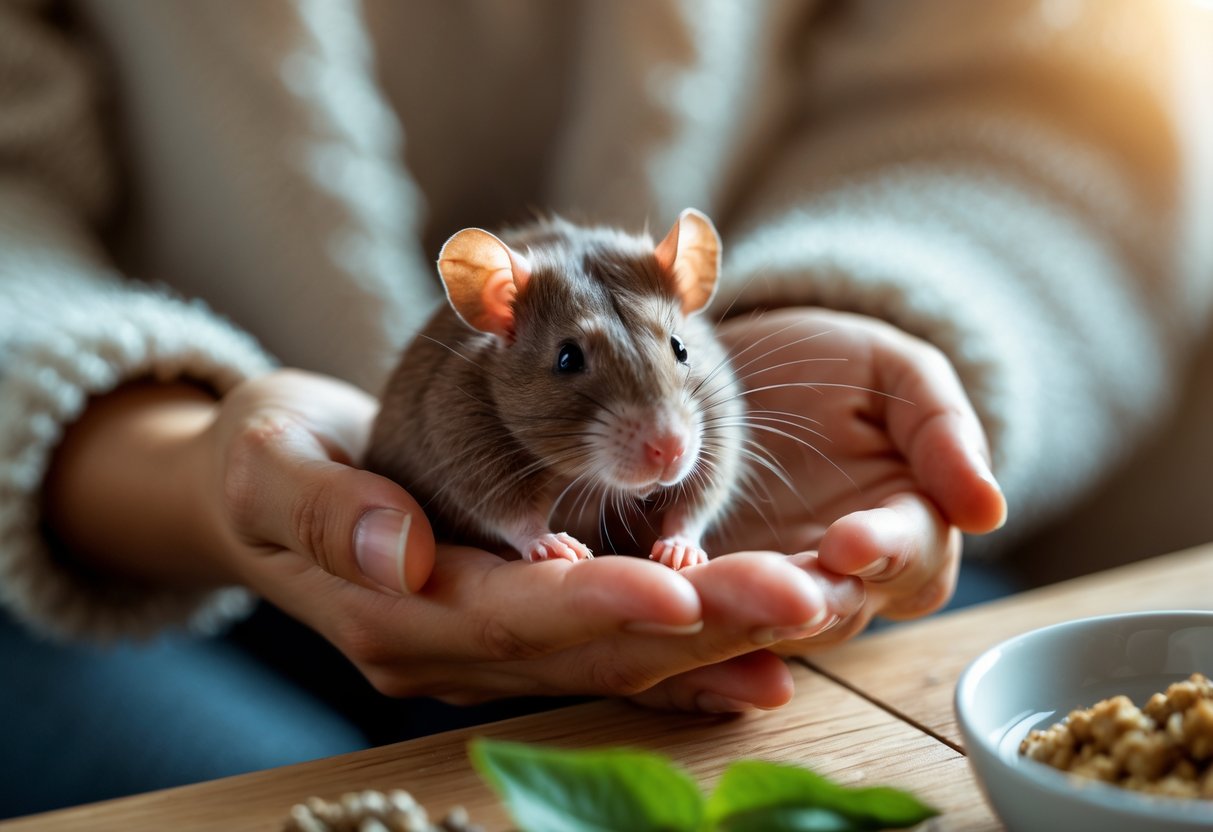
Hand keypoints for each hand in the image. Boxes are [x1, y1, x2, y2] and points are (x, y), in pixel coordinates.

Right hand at [201, 370, 843, 708]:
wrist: (266, 489)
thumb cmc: (265, 463)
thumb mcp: (267, 468)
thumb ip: (322, 511)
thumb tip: (394, 552)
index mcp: (395, 612)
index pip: (510, 612)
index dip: (596, 602)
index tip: (679, 583)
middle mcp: (455, 650)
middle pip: (591, 645)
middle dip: (700, 622)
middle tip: (803, 598)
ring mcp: (493, 650)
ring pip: (619, 657)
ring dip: (719, 640)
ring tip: (815, 615)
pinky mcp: (522, 630)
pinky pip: (615, 652)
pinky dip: (691, 655)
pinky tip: (765, 655)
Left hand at [711, 308, 1007, 643]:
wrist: (743, 364)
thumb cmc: (834, 367)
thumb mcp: (896, 375)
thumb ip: (944, 431)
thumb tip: (989, 511)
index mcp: (904, 531)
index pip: (912, 562)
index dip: (885, 554)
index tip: (850, 541)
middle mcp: (840, 577)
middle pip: (837, 609)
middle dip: (806, 599)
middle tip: (775, 585)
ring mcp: (769, 586)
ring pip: (764, 620)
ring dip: (738, 611)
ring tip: (706, 591)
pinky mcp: (705, 581)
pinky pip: (698, 605)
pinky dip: (682, 602)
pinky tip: (658, 583)